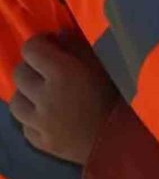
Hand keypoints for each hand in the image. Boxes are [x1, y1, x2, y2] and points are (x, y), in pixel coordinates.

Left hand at [10, 32, 118, 164]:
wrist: (122, 139)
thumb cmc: (119, 94)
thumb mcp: (103, 63)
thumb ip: (78, 47)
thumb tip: (58, 35)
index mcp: (62, 72)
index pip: (31, 49)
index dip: (39, 43)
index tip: (50, 44)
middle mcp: (44, 96)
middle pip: (19, 74)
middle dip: (31, 67)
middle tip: (47, 68)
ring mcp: (38, 123)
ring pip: (15, 101)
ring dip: (26, 93)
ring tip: (42, 93)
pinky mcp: (39, 143)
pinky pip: (25, 125)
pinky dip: (32, 117)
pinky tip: (47, 115)